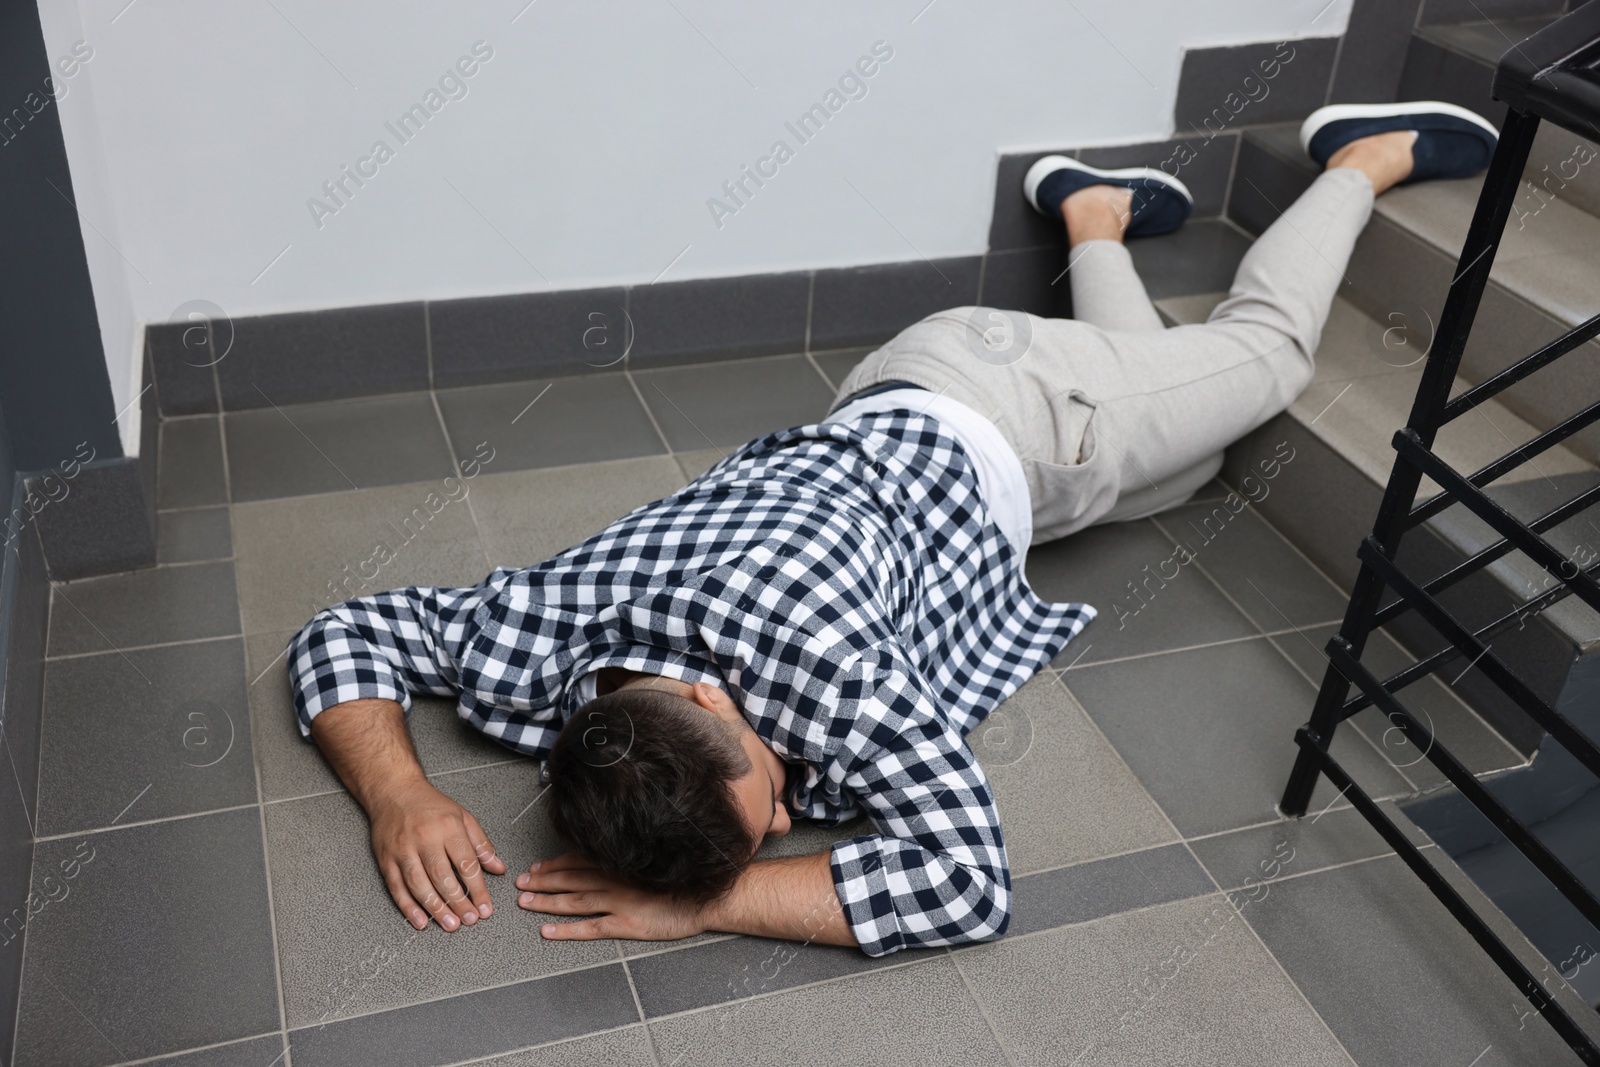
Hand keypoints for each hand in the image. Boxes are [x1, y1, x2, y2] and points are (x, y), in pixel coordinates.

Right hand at [368, 777, 506, 930]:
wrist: (394, 791)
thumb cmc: (430, 805)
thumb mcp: (463, 817)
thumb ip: (481, 844)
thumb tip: (499, 868)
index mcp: (448, 828)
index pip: (467, 863)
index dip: (478, 889)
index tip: (486, 907)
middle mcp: (425, 839)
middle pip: (443, 877)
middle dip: (458, 902)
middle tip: (469, 920)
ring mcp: (403, 850)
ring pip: (419, 885)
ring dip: (436, 908)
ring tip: (450, 924)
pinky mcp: (386, 859)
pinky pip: (397, 887)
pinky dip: (408, 907)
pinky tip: (420, 920)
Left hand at [516, 852, 705, 941]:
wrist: (709, 897)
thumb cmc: (685, 880)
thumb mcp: (653, 863)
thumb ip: (628, 862)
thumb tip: (608, 859)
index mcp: (621, 864)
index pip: (579, 861)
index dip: (554, 865)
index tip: (536, 867)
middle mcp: (615, 880)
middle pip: (570, 880)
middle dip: (542, 882)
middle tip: (520, 885)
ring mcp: (619, 902)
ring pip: (574, 901)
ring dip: (547, 902)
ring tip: (525, 904)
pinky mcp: (626, 924)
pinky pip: (590, 928)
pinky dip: (567, 930)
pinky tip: (548, 931)